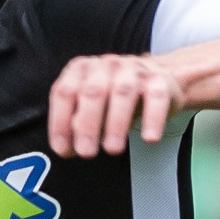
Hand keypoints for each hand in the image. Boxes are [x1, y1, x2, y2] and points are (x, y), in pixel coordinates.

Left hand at [45, 53, 190, 158]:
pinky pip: (156, 97)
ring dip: (116, 123)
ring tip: (112, 149)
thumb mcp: (91, 108)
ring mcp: (133, 70)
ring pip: (123, 93)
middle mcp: (106, 65)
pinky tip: (149, 138)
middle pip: (93, 92)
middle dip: (87, 125)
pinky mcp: (159, 80)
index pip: (64, 92)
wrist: (158, 78)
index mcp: (82, 69)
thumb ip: (76, 123)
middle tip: (86, 152)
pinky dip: (153, 119)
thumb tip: (68, 145)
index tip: (63, 149)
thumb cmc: (114, 96)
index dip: (60, 122)